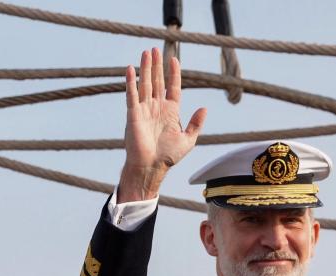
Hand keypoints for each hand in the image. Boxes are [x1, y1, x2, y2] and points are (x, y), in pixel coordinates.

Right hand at [118, 48, 206, 202]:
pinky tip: (130, 69)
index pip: (173, 88)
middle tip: (155, 49)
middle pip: (157, 81)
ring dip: (145, 68)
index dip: (174, 74)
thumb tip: (204, 108)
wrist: (151, 167)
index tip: (174, 59)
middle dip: (157, 65)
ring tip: (146, 52)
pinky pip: (132, 95)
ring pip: (145, 84)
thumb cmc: (168, 156)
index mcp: (171, 112)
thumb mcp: (188, 139)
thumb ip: (196, 123)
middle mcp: (157, 108)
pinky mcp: (133, 114)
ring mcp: (144, 109)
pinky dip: (131, 82)